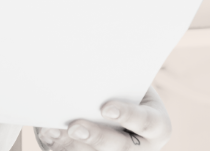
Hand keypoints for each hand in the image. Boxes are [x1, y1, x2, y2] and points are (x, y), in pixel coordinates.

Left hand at [35, 87, 170, 150]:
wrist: (125, 109)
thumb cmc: (127, 92)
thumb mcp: (130, 86)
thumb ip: (117, 83)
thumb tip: (88, 67)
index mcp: (158, 125)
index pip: (145, 122)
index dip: (127, 115)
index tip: (106, 108)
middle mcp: (144, 148)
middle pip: (121, 148)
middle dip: (97, 137)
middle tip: (74, 127)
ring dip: (76, 147)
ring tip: (55, 133)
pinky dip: (66, 149)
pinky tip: (52, 138)